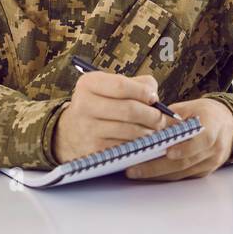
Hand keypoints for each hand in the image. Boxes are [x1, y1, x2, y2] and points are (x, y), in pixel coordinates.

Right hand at [53, 71, 170, 163]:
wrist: (72, 132)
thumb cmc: (100, 106)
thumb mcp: (110, 87)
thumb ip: (137, 85)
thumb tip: (154, 97)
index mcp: (89, 84)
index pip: (121, 86)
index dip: (142, 92)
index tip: (154, 98)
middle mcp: (84, 105)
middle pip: (128, 109)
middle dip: (151, 115)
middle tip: (160, 118)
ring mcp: (88, 129)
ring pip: (130, 130)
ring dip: (148, 132)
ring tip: (153, 130)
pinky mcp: (94, 149)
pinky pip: (126, 146)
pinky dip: (139, 145)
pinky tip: (141, 141)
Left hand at [125, 97, 232, 180]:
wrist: (227, 124)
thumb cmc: (205, 113)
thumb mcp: (189, 107)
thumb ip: (170, 118)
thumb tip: (146, 125)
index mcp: (213, 127)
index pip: (202, 141)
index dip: (185, 148)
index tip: (167, 152)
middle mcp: (214, 148)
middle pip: (185, 162)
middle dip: (157, 167)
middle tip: (135, 168)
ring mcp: (210, 162)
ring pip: (181, 172)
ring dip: (157, 174)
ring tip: (135, 171)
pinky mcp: (204, 171)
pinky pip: (183, 176)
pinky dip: (164, 175)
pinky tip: (148, 173)